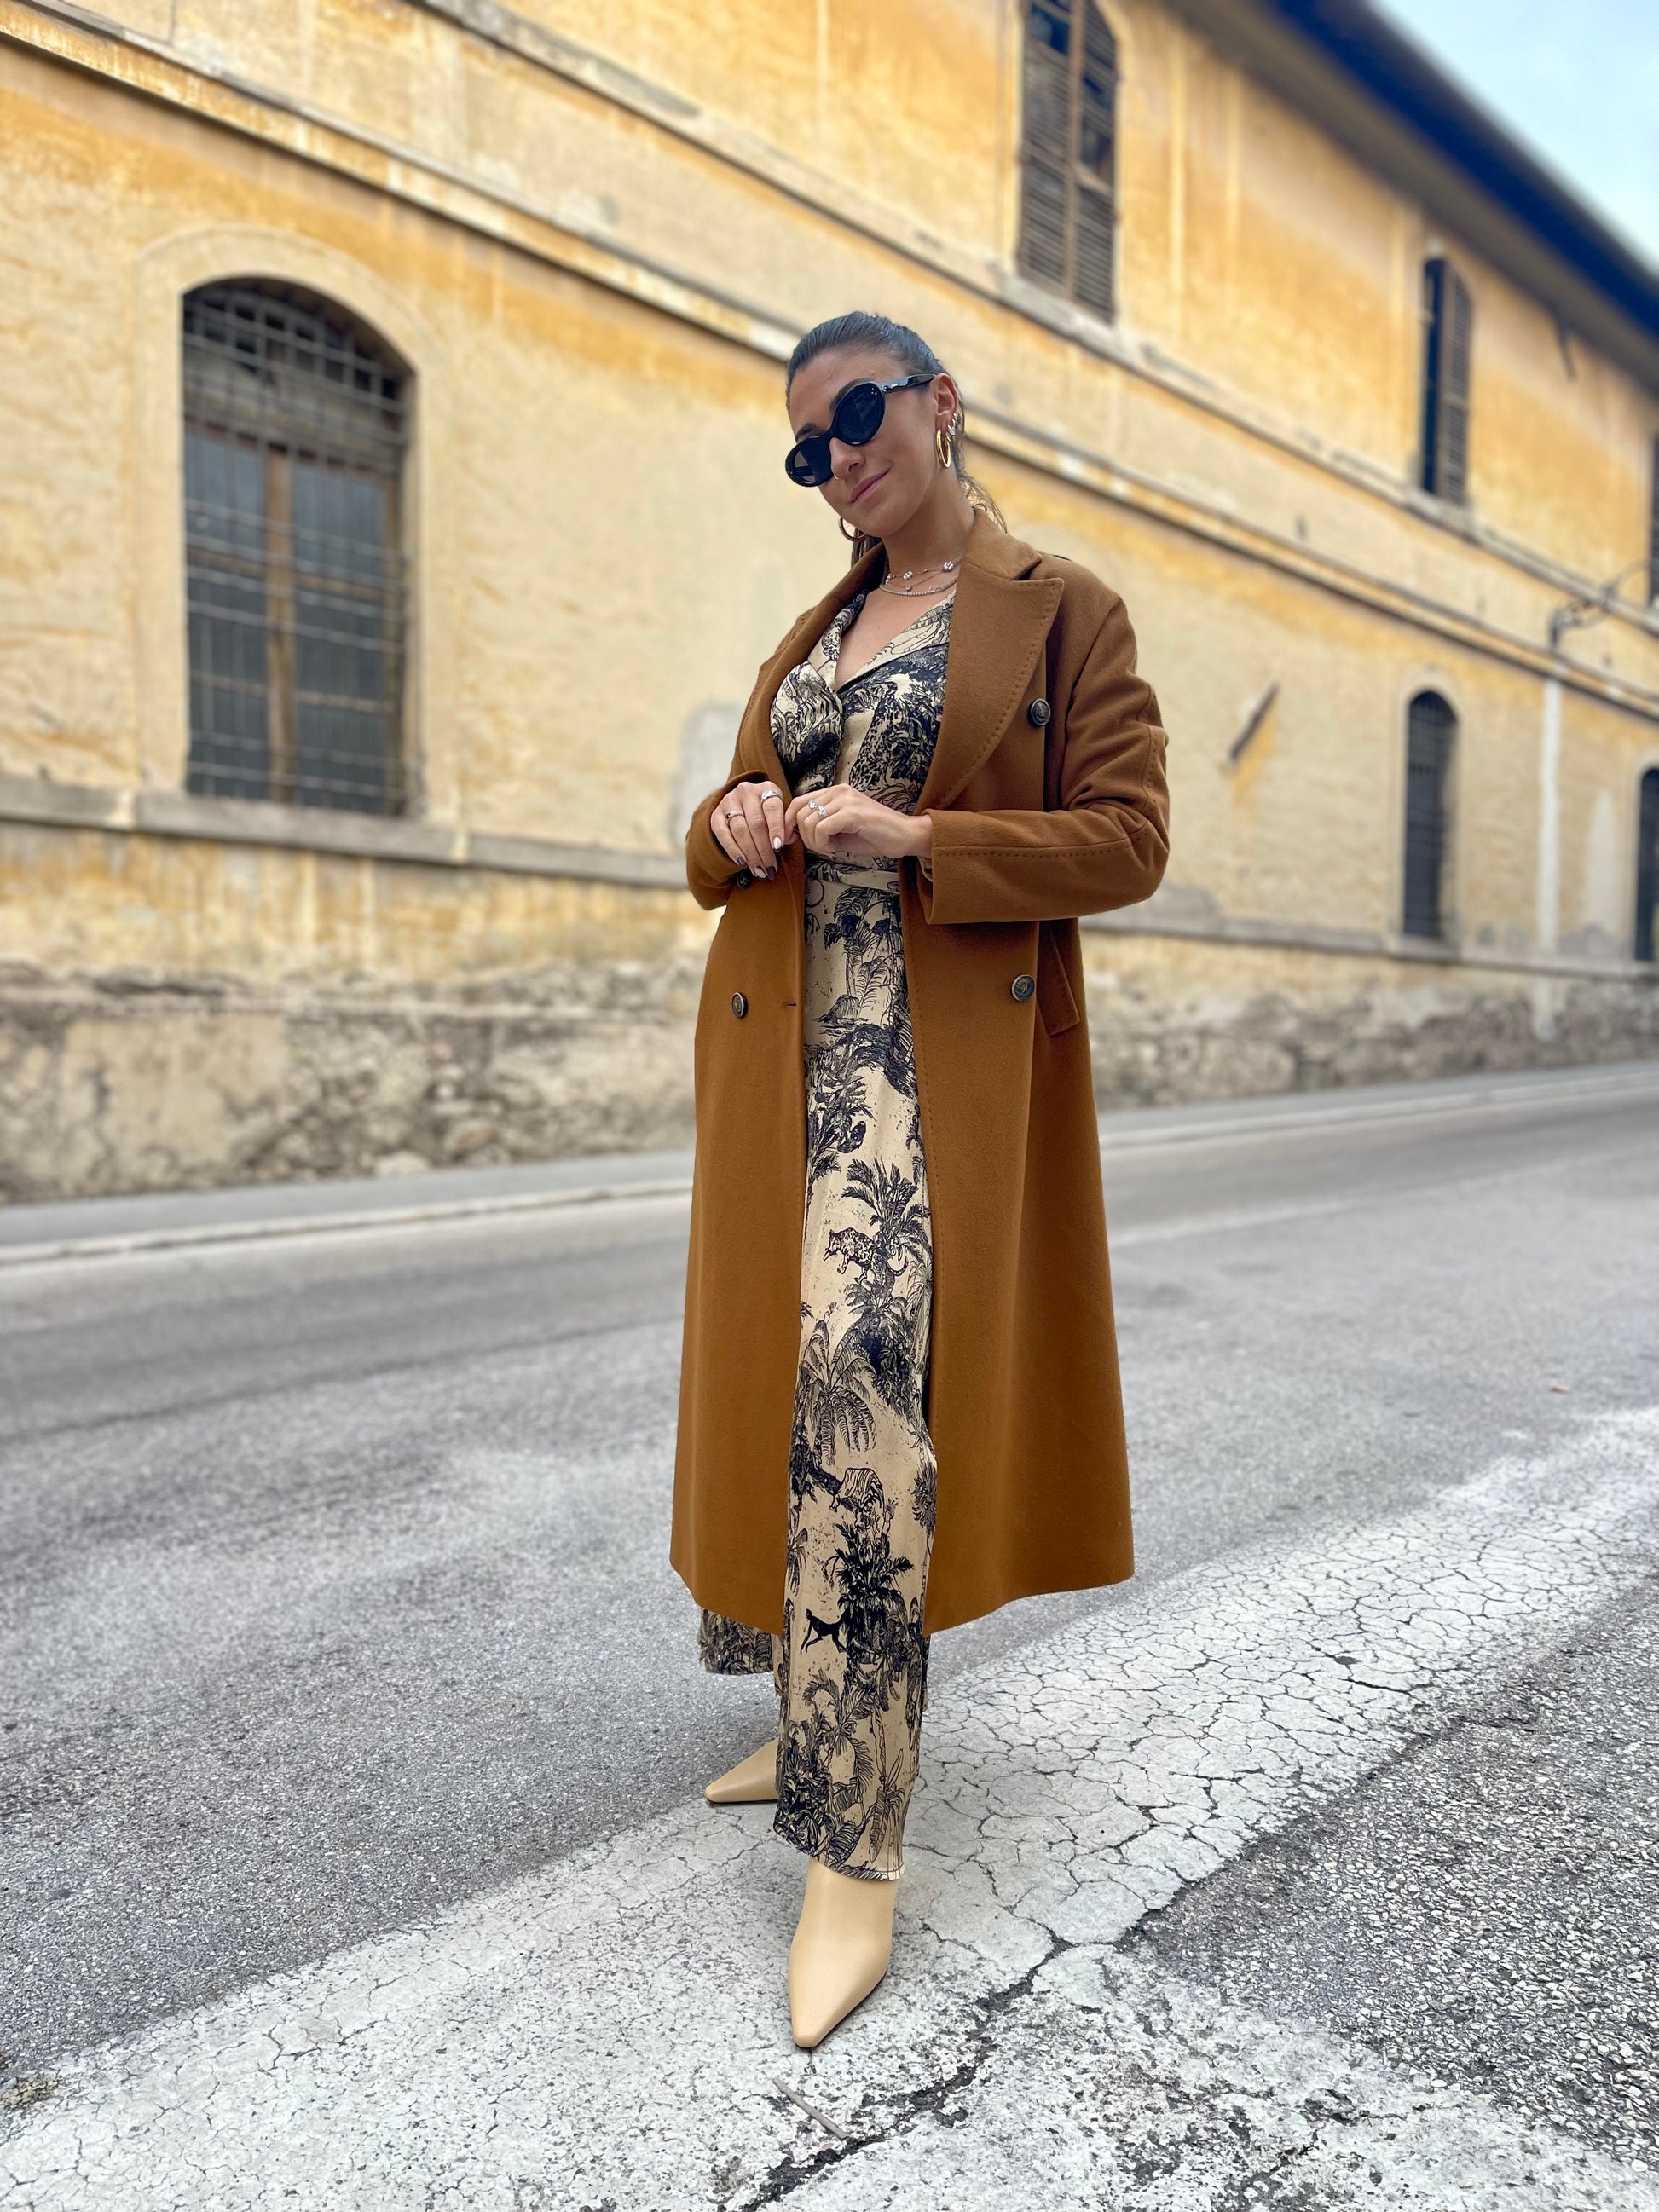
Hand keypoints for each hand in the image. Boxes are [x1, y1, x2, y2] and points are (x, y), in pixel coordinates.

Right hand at [712, 780, 790, 877]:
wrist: (742, 805)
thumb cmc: (767, 813)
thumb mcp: (780, 812)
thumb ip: (786, 825)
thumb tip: (789, 839)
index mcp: (766, 789)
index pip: (772, 808)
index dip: (776, 828)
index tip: (778, 847)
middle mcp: (746, 792)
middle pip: (755, 823)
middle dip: (764, 849)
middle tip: (770, 867)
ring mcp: (729, 802)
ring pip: (740, 830)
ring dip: (750, 853)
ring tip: (759, 870)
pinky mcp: (716, 814)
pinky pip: (723, 834)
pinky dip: (732, 849)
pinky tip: (741, 862)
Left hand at [784, 785, 933, 861]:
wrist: (904, 836)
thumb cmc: (874, 835)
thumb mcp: (840, 829)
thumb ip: (819, 826)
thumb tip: (794, 833)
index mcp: (834, 792)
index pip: (798, 802)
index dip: (788, 822)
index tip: (791, 840)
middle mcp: (838, 790)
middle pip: (799, 812)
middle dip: (803, 837)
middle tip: (820, 848)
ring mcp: (845, 800)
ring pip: (808, 821)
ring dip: (814, 842)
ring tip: (830, 849)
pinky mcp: (852, 813)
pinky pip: (821, 829)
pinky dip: (823, 844)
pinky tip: (835, 849)